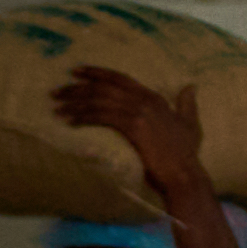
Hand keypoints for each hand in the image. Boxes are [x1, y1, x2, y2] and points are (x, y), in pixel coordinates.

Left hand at [51, 65, 212, 191]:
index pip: (119, 78)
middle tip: (55, 92)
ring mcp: (140, 112)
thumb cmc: (186, 155)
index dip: (96, 73)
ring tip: (56, 108)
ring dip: (74, 104)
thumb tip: (191, 86)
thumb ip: (188, 104)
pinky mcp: (133, 127)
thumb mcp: (190, 124)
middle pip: (104, 88)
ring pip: (99, 101)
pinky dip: (83, 117)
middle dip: (76, 88)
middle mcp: (146, 100)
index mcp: (154, 98)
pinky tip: (69, 122)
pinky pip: (101, 116)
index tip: (75, 72)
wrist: (184, 175)